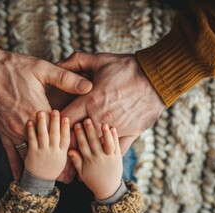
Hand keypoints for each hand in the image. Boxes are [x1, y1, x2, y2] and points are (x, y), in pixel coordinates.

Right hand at [0, 49, 91, 179]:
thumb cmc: (15, 68)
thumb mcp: (43, 69)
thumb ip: (66, 79)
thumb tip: (89, 86)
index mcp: (39, 110)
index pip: (58, 133)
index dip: (70, 146)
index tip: (79, 160)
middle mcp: (26, 124)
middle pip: (45, 148)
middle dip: (57, 163)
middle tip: (69, 179)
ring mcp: (12, 129)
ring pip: (29, 153)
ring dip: (39, 168)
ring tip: (50, 182)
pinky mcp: (2, 130)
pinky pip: (9, 151)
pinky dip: (15, 165)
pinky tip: (19, 176)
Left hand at [25, 110, 69, 179]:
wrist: (40, 181)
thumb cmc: (52, 169)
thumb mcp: (62, 160)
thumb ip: (65, 148)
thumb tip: (72, 136)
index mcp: (62, 153)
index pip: (65, 138)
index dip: (66, 128)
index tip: (66, 118)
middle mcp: (53, 152)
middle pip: (55, 134)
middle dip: (55, 122)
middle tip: (55, 111)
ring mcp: (43, 152)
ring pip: (43, 135)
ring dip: (42, 123)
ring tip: (41, 112)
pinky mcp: (33, 153)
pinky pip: (32, 140)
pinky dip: (31, 130)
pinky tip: (30, 122)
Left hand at [57, 52, 164, 182]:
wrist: (157, 78)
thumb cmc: (127, 68)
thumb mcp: (100, 60)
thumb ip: (76, 60)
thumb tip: (57, 63)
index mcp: (90, 101)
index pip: (64, 119)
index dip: (58, 121)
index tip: (58, 120)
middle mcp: (100, 118)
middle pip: (75, 137)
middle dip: (70, 136)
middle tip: (67, 134)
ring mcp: (115, 129)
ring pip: (94, 146)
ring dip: (88, 145)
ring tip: (85, 142)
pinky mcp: (130, 134)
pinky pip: (116, 150)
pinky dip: (108, 151)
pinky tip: (104, 149)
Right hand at [68, 119, 122, 199]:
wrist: (108, 189)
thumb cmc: (93, 180)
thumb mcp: (82, 172)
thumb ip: (76, 161)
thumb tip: (69, 150)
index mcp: (89, 161)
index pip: (83, 145)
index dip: (79, 135)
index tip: (76, 125)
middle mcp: (98, 158)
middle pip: (93, 142)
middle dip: (90, 130)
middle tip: (86, 120)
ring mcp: (109, 158)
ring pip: (107, 144)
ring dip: (105, 134)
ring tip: (103, 124)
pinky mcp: (117, 158)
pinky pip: (116, 146)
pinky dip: (115, 138)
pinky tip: (113, 129)